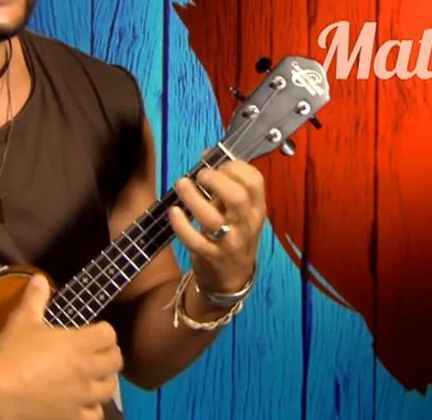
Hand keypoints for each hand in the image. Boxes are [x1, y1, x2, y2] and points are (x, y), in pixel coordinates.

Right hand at [0, 274, 122, 419]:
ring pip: (109, 389)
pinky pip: (94, 416)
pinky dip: (92, 410)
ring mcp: (80, 397)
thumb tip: (39, 278)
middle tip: (96, 354)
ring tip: (92, 380)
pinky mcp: (71, 418)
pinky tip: (82, 405)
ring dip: (103, 382)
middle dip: (108, 355)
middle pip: (116, 361)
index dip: (103, 331)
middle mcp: (86, 370)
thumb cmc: (8, 354)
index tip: (93, 331)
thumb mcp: (21, 321)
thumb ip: (34, 299)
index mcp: (78, 344)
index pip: (109, 334)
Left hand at [167, 158, 266, 293]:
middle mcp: (246, 225)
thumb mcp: (238, 212)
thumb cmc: (234, 236)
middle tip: (201, 175)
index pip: (255, 181)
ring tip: (182, 184)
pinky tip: (174, 212)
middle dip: (217, 180)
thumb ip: (226, 186)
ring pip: (212, 218)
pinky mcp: (210, 256)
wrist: (232, 278)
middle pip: (237, 197)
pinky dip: (181, 224)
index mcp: (257, 209)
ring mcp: (229, 242)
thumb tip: (207, 154)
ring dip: (193, 197)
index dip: (236, 166)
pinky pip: (194, 240)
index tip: (219, 163)